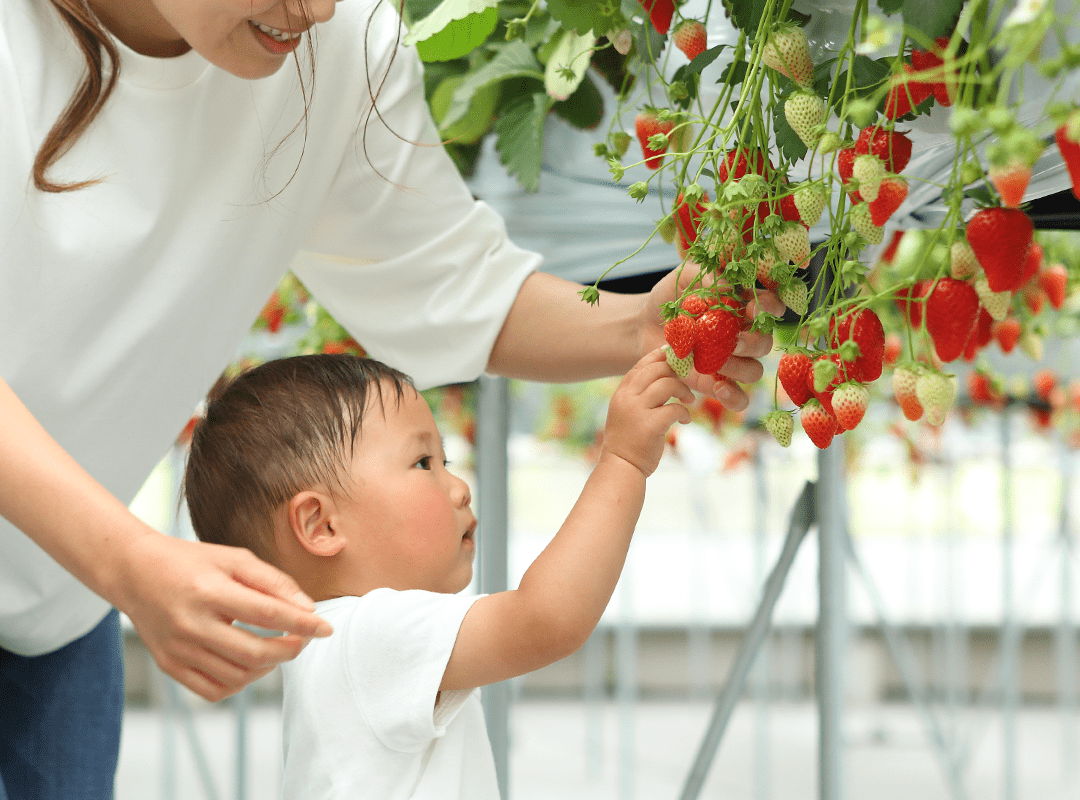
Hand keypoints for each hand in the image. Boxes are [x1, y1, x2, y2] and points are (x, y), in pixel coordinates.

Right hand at [113, 533, 331, 700]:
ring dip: (269, 666)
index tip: (326, 628)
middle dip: (289, 650)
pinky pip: (214, 690)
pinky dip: (241, 682)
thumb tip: (308, 608)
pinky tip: (251, 663)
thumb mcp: (234, 558)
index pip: (267, 613)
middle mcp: (191, 623)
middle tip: (304, 640)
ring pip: (237, 675)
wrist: (135, 572)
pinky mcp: (169, 665)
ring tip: (278, 648)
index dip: (302, 623)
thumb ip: (273, 581)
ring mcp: (178, 649)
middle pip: (254, 652)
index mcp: (209, 590)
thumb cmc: (192, 562)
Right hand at [602, 348, 693, 476]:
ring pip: (667, 384)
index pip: (641, 365)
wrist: (621, 468)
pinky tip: (685, 420)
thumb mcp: (626, 412)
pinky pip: (675, 408)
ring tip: (689, 400)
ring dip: (683, 390)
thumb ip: (638, 395)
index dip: (659, 357)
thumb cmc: (628, 441)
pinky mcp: (650, 426)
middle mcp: (627, 398)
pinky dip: (684, 412)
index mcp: (621, 393)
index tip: (674, 356)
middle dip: (676, 371)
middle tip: (686, 382)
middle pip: (656, 369)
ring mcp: (637, 411)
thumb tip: (661, 377)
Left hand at [640, 259, 786, 410]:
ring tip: (716, 363)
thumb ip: (709, 276)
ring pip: (754, 371)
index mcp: (742, 307)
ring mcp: (731, 362)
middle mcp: (742, 335)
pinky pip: (738, 398)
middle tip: (733, 342)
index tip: (752, 308)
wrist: (643, 326)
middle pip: (764, 344)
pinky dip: (734, 397)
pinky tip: (718, 389)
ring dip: (740, 368)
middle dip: (753, 343)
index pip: (770, 308)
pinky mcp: (716, 383)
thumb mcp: (685, 277)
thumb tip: (730, 288)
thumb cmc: (668, 298)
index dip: (769, 309)